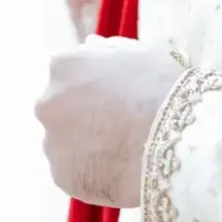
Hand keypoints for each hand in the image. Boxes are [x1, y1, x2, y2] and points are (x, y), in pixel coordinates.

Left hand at [35, 37, 183, 206]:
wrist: (174, 141)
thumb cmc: (164, 90)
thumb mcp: (141, 54)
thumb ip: (108, 50)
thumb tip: (89, 46)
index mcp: (64, 65)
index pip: (69, 74)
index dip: (95, 87)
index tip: (117, 98)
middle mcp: (47, 102)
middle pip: (61, 108)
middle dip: (84, 116)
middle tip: (120, 125)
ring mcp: (51, 142)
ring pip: (65, 142)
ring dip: (86, 144)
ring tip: (124, 150)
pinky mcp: (61, 176)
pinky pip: (74, 172)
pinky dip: (91, 172)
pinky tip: (120, 169)